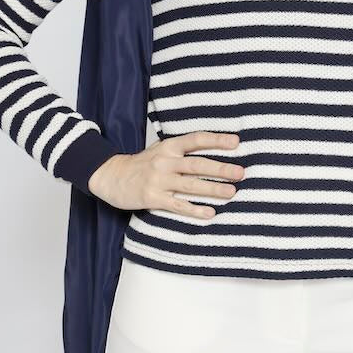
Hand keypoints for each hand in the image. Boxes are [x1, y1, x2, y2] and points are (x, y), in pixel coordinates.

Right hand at [87, 131, 244, 213]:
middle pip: (197, 164)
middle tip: (241, 172)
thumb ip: (183, 150)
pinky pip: (177, 205)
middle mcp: (165, 162)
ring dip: (212, 189)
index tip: (236, 142)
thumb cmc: (142, 164)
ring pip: (190, 185)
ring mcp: (159, 181)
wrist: (111, 176)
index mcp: (169, 147)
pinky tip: (209, 213)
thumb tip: (214, 150)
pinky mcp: (152, 198)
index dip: (216, 140)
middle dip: (220, 169)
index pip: (196, 139)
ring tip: (231, 192)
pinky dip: (194, 210)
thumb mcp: (161, 149)